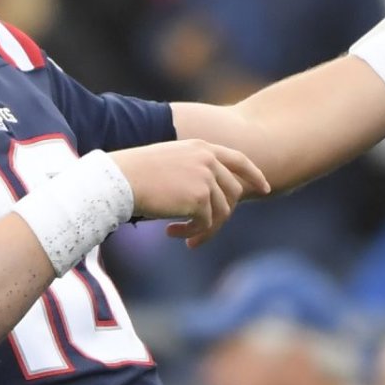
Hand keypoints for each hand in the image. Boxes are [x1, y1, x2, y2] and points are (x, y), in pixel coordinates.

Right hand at [109, 140, 269, 247]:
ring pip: (222, 212)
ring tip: (184, 237)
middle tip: (200, 233)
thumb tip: (210, 202)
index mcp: (200, 147)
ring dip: (205, 229)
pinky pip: (206, 223)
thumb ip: (193, 173)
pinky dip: (192, 233)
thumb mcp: (169, 164)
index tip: (265, 188)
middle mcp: (208, 159)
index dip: (254, 174)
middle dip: (221, 215)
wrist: (119, 181)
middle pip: (232, 192)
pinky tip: (171, 233)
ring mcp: (206, 177)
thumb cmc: (135, 174)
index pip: (238, 159)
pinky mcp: (200, 198)